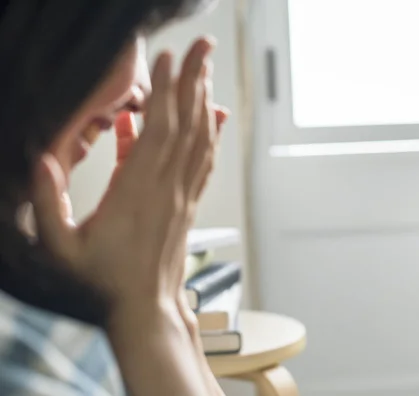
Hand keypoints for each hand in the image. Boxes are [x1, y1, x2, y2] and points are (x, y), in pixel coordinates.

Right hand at [30, 37, 227, 315]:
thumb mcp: (61, 247)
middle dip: (194, 81)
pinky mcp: (188, 204)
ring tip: (207, 70)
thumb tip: (40, 158)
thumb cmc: (103, 281)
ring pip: (200, 140)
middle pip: (186, 125)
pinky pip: (204, 162)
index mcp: (136, 193)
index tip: (167, 59)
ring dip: (205, 102)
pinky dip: (211, 135)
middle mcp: (167, 189)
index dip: (166, 92)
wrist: (146, 308)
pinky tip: (214, 117)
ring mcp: (182, 196)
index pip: (157, 132)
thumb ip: (48, 202)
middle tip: (203, 47)